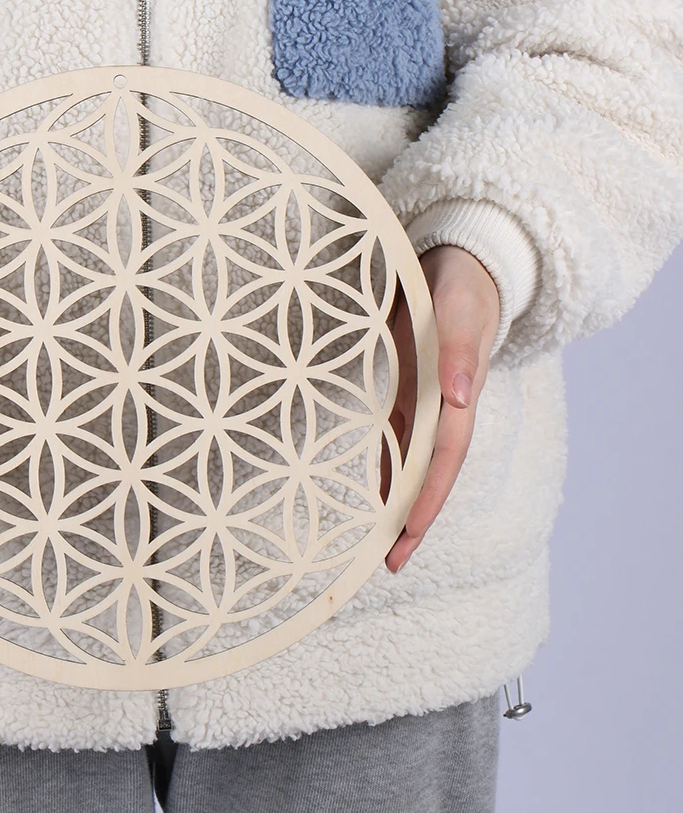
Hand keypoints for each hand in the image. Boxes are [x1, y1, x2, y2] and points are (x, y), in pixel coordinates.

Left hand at [384, 245, 500, 572]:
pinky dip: (383, 466)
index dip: (425, 502)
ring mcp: (423, 402)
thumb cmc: (462, 287)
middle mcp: (441, 410)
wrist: (459, 265)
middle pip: (425, 475)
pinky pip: (393, 438)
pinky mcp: (405, 389)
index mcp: (457, 400)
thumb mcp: (459, 312)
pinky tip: (368, 488)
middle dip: (410, 520)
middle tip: (388, 564)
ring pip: (409, 463)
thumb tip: (461, 398)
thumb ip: (461, 352)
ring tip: (375, 542)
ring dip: (396, 501)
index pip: (442, 463)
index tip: (407, 539)